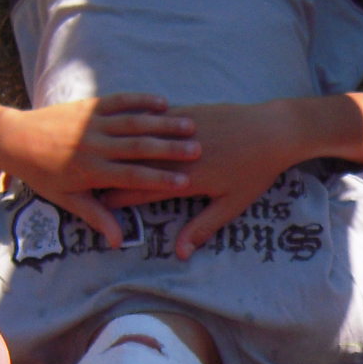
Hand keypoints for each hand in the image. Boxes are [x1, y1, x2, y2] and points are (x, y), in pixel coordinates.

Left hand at [0, 96, 201, 247]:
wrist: (13, 137)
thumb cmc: (41, 173)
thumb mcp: (66, 199)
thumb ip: (95, 216)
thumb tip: (117, 242)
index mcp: (90, 170)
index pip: (130, 176)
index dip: (158, 179)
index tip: (183, 182)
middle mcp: (94, 144)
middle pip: (138, 147)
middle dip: (169, 149)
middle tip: (197, 151)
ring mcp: (93, 122)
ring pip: (134, 122)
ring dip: (162, 124)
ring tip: (189, 127)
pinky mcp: (90, 105)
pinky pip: (120, 101)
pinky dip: (142, 101)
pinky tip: (164, 104)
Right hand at [104, 99, 315, 257]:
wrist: (273, 130)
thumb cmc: (255, 172)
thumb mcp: (231, 205)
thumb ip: (203, 227)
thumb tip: (181, 253)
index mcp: (187, 179)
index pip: (143, 189)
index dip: (119, 197)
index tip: (99, 203)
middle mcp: (179, 153)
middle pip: (136, 165)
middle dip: (112, 173)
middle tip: (89, 180)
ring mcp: (181, 129)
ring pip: (143, 138)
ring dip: (121, 146)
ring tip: (99, 152)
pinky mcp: (189, 111)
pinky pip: (156, 119)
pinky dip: (140, 125)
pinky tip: (122, 126)